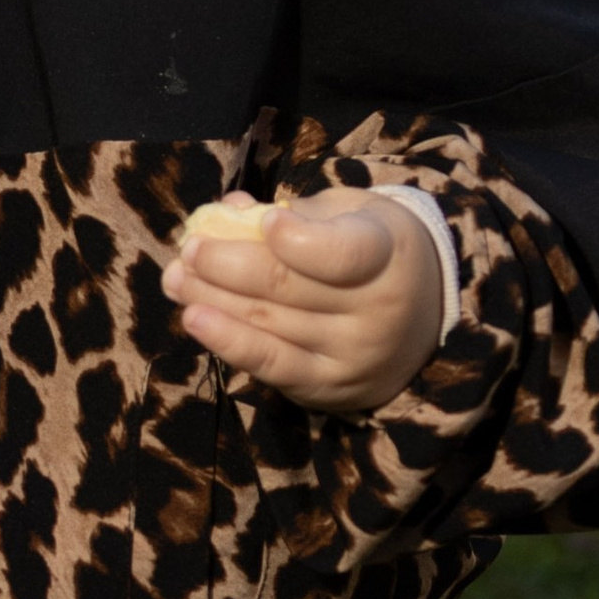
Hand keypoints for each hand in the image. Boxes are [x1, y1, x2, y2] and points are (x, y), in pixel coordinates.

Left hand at [162, 189, 443, 414]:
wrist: (422, 318)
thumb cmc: (371, 251)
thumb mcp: (350, 215)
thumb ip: (295, 212)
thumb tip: (229, 211)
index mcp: (389, 253)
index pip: (342, 252)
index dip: (296, 238)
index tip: (265, 220)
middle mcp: (377, 309)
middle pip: (285, 285)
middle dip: (224, 264)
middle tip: (189, 249)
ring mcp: (353, 354)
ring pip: (268, 323)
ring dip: (210, 299)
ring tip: (176, 279)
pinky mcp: (329, 387)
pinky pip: (270, 365)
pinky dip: (227, 342)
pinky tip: (194, 319)